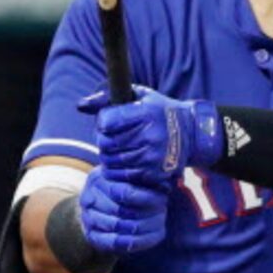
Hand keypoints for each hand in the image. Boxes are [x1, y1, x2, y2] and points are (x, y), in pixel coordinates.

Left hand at [79, 85, 222, 188]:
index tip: (110, 121)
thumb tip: (80, 105)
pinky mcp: (152, 174)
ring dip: (109, 154)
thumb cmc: (160, 112)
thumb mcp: (139, 96)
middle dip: (104, 139)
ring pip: (109, 160)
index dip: (104, 121)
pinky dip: (117, 169)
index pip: (107, 121)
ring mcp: (152, 157)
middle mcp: (150, 136)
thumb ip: (108, 98)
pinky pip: (120, 175)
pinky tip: (126, 160)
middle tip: (114, 136)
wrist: (191, 135)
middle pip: (105, 142)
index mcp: (147, 113)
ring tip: (121, 147)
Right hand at [79, 167, 168, 253]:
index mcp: (98, 178)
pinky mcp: (92, 235)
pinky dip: (137, 242)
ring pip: (119, 227)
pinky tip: (153, 237)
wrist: (101, 201)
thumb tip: (166, 185)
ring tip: (160, 222)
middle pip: (122, 211)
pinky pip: (115, 243)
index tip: (163, 199)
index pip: (125, 192)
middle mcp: (89, 198)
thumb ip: (143, 177)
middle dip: (148, 214)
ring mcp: (88, 218)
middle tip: (163, 212)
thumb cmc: (123, 184)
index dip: (148, 198)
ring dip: (145, 227)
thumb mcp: (130, 175)